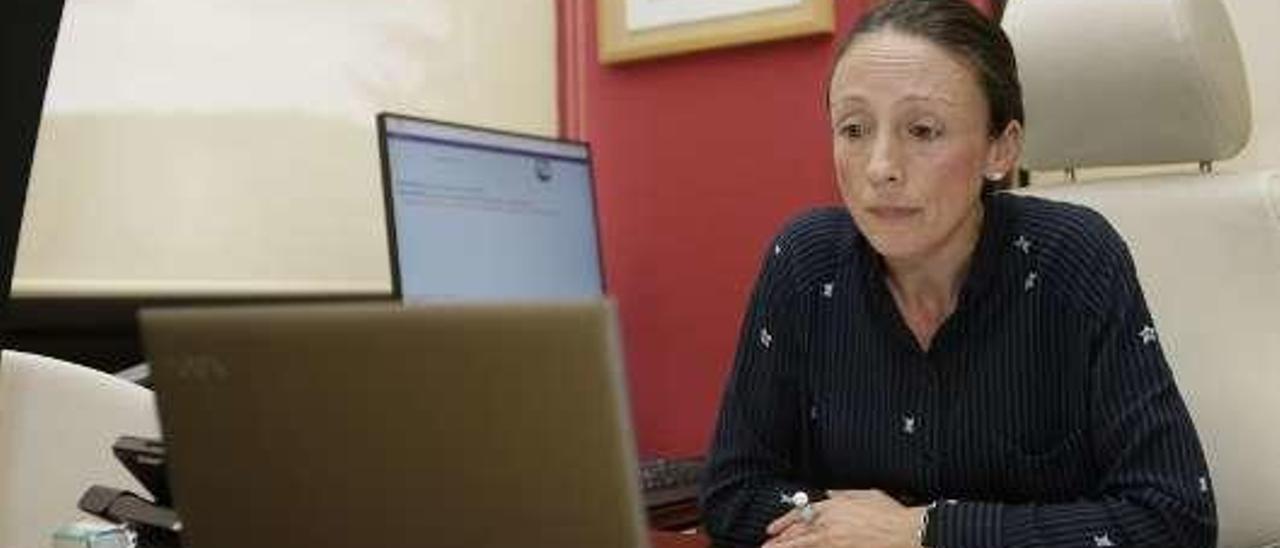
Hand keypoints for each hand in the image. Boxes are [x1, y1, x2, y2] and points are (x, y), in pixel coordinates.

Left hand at [763, 490, 923, 547]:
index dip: (784, 522)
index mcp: (833, 505)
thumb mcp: (865, 494)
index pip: (801, 513)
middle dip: (779, 540)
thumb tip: (831, 493)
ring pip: (802, 544)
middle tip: (765, 546)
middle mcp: (829, 522)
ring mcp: (833, 539)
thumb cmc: (890, 514)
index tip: (772, 530)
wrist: (906, 531)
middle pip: (797, 531)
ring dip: (784, 547)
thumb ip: (843, 494)